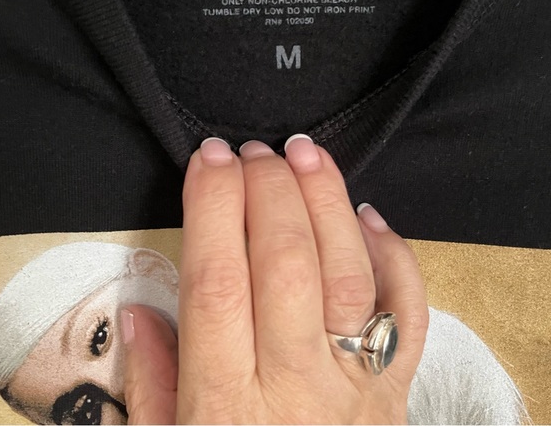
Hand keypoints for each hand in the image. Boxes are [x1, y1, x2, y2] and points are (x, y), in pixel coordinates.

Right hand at [122, 135, 427, 423]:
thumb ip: (154, 386)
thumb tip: (143, 308)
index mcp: (228, 405)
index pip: (218, 281)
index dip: (213, 207)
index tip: (208, 158)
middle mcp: (299, 386)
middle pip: (287, 262)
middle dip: (269, 189)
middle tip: (254, 150)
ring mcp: (359, 383)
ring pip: (348, 272)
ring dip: (327, 200)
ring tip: (306, 153)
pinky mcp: (398, 385)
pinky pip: (408, 309)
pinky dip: (393, 253)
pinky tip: (367, 214)